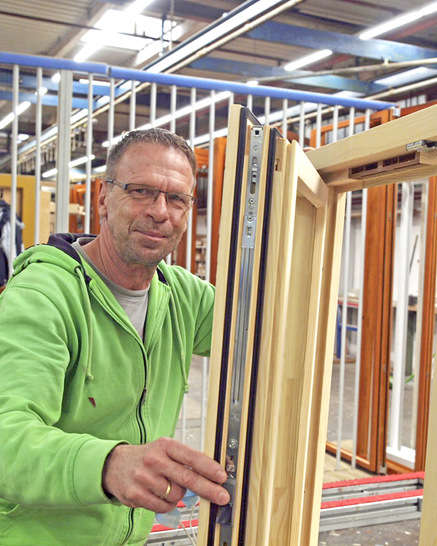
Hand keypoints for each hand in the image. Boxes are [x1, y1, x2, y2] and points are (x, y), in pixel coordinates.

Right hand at [102, 437, 229, 512]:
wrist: (115, 465)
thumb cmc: (147, 457)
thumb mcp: (165, 450)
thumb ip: (184, 460)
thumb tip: (210, 474)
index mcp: (165, 445)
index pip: (191, 456)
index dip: (209, 467)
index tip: (221, 476)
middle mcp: (155, 459)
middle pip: (187, 479)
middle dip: (208, 489)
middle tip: (222, 496)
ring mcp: (144, 477)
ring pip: (176, 495)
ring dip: (178, 495)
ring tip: (167, 486)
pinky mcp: (136, 494)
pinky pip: (163, 506)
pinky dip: (166, 504)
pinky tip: (158, 495)